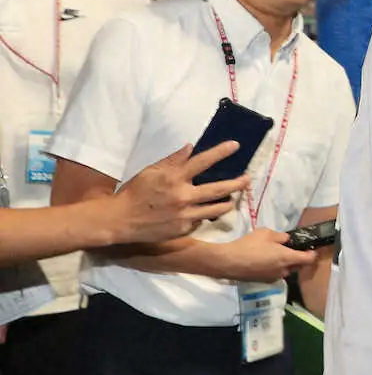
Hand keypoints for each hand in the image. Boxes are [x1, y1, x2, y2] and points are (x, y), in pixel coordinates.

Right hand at [111, 142, 249, 243]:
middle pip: (218, 189)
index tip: (235, 145)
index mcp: (175, 178)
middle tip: (247, 178)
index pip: (203, 161)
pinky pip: (200, 221)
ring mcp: (185, 214)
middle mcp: (183, 196)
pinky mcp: (184, 229)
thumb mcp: (151, 171)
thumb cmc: (136, 192)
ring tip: (234, 198)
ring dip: (228, 202)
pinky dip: (205, 215)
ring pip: (215, 209)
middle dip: (236, 183)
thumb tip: (190, 147)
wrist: (121, 220)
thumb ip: (172, 160)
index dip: (221, 152)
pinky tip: (207, 212)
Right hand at [218, 228, 316, 282]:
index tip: (311, 247)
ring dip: (285, 263)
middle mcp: (283, 271)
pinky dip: (274, 267)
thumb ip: (281, 237)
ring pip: (286, 270)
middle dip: (298, 258)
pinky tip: (264, 260)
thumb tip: (287, 240)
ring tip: (275, 253)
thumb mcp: (266, 233)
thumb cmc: (249, 245)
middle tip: (291, 248)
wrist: (228, 262)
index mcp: (287, 258)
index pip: (309, 259)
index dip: (312, 253)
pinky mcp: (263, 281)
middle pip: (298, 266)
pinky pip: (275, 273)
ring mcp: (273, 278)